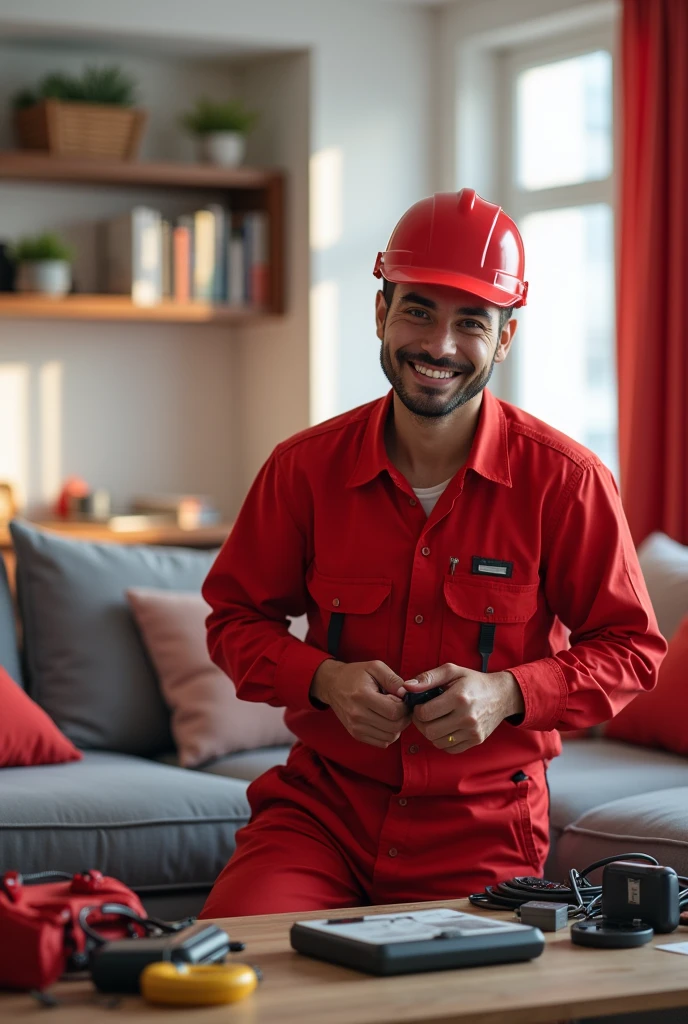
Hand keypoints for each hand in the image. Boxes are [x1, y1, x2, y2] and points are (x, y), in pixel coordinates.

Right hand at [310, 659, 410, 747]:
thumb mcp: (374, 667)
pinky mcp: (356, 735)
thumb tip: (405, 693)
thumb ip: (392, 679)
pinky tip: (385, 721)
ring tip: (392, 713)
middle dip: (404, 717)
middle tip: (401, 706)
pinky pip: (382, 743)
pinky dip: (389, 734)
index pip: (394, 711)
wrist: (332, 685)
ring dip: (398, 727)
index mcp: (363, 696)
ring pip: (390, 737)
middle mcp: (358, 715)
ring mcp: (356, 727)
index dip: (404, 706)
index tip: (402, 699)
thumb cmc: (355, 674)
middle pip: (394, 726)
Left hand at [402, 664, 523, 753]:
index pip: (425, 713)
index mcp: (458, 698)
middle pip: (429, 731)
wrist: (501, 695)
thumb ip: (428, 678)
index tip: (419, 705)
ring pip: (437, 742)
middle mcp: (466, 717)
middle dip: (420, 723)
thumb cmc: (474, 681)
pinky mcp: (476, 740)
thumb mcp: (452, 671)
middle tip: (423, 715)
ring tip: (434, 721)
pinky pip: (450, 749)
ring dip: (431, 733)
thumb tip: (407, 687)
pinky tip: (444, 729)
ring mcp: (472, 731)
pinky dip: (442, 741)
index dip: (416, 710)